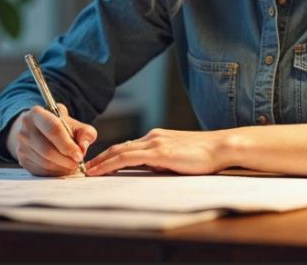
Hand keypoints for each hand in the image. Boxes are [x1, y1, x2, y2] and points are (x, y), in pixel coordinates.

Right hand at [8, 105, 97, 176]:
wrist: (38, 130)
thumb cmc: (58, 126)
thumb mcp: (73, 123)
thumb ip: (84, 132)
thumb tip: (84, 146)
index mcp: (37, 113)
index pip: (53, 130)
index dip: (68, 145)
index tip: (79, 155)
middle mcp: (25, 128)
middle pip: (47, 149)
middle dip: (66, 159)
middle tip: (77, 163)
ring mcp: (21, 145)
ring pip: (44, 162)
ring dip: (61, 167)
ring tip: (72, 166)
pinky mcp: (22, 159)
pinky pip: (40, 170)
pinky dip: (54, 173)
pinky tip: (63, 169)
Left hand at [84, 128, 227, 176]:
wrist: (221, 147)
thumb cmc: (205, 155)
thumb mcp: (178, 157)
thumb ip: (162, 160)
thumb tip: (149, 168)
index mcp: (158, 137)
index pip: (128, 146)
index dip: (111, 155)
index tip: (98, 163)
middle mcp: (153, 136)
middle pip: (119, 146)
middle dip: (100, 157)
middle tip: (85, 167)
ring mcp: (155, 142)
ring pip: (120, 151)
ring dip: (101, 161)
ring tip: (87, 171)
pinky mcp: (159, 152)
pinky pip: (128, 158)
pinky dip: (111, 163)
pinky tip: (101, 170)